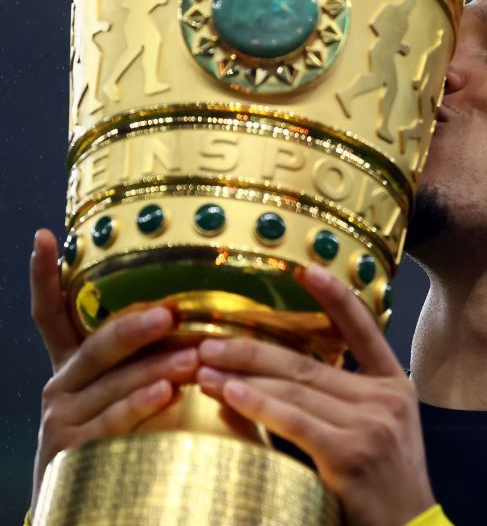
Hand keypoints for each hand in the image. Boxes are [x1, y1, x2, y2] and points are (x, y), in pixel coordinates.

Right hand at [29, 229, 198, 514]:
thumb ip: (148, 354)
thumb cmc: (125, 430)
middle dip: (134, 328)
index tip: (43, 237)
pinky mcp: (69, 451)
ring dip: (153, 368)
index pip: (51, 313)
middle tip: (171, 314)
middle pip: (96, 346)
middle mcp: (61, 384)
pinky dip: (137, 407)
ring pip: (111, 384)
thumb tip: (193, 310)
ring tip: (191, 360)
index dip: (45, 276)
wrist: (86, 502)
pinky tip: (165, 394)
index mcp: (73, 363)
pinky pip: (109, 423)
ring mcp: (61, 418)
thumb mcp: (128, 386)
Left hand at [197, 264, 434, 525]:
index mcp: (393, 383)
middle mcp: (384, 396)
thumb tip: (252, 383)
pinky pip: (294, 422)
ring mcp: (371, 423)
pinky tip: (229, 394)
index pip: (362, 327)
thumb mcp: (370, 433)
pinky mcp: (351, 454)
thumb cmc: (384, 485)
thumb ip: (324, 406)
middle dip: (252, 349)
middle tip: (209, 340)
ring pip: (296, 389)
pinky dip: (259, 405)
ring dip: (244, 376)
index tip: (306, 268)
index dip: (334, 295)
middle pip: (307, 361)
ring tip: (204, 367)